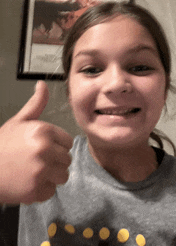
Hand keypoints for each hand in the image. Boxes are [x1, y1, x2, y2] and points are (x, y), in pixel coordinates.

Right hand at [0, 81, 72, 203]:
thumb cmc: (3, 145)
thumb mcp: (19, 121)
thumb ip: (36, 104)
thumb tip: (42, 84)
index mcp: (43, 131)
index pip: (68, 142)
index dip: (56, 145)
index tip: (43, 147)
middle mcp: (45, 150)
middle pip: (67, 159)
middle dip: (54, 160)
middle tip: (36, 160)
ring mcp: (41, 171)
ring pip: (63, 175)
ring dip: (51, 176)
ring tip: (34, 171)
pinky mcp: (36, 191)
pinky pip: (52, 191)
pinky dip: (42, 189)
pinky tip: (29, 182)